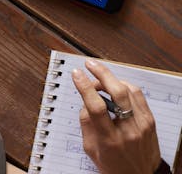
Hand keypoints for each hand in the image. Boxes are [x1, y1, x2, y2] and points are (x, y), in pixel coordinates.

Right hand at [73, 59, 161, 173]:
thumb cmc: (115, 167)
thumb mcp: (92, 150)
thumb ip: (86, 124)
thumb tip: (85, 100)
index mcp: (110, 140)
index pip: (96, 107)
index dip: (85, 87)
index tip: (77, 74)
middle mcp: (128, 131)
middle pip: (117, 93)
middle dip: (101, 73)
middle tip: (89, 64)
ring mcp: (142, 125)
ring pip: (128, 90)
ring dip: (112, 79)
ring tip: (101, 79)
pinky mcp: (150, 121)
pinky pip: (138, 95)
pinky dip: (125, 86)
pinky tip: (117, 86)